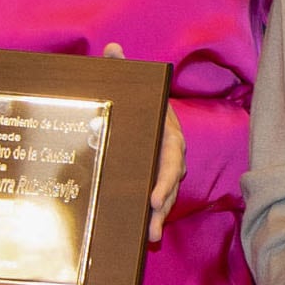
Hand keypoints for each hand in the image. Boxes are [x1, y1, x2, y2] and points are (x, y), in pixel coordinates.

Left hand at [103, 44, 186, 244]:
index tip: (153, 197)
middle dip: (164, 204)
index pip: (170, 156)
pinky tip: (147, 236)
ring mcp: (167, 167)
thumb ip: (122, 67)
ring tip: (150, 236)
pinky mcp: (159, 178)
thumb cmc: (138, 99)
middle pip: (172, 181)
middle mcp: (172, 152)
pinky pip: (161, 199)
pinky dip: (156, 216)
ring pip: (169, 194)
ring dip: (161, 216)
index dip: (164, 178)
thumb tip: (112, 48)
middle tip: (152, 221)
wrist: (148, 109)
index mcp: (167, 131)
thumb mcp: (131, 82)